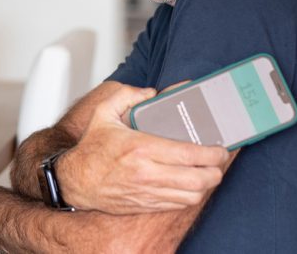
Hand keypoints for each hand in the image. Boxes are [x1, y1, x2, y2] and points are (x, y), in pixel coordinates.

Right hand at [57, 84, 229, 214]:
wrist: (76, 181)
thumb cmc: (91, 149)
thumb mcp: (103, 114)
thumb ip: (126, 95)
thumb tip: (150, 92)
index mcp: (141, 148)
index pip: (189, 154)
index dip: (212, 153)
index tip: (220, 148)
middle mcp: (147, 173)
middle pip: (198, 179)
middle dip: (216, 171)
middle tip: (218, 161)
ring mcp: (148, 192)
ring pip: (192, 195)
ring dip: (206, 185)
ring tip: (208, 172)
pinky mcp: (146, 204)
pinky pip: (178, 204)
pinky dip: (191, 196)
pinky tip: (191, 184)